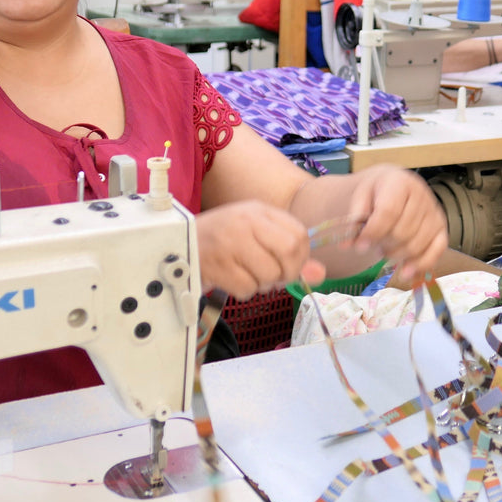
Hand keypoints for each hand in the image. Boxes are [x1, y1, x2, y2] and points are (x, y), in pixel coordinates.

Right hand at [196, 201, 325, 300]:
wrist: (180, 243)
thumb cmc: (225, 240)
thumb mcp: (259, 237)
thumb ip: (293, 254)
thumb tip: (320, 273)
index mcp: (259, 211)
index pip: (299, 234)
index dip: (301, 257)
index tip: (289, 265)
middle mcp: (246, 222)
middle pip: (289, 252)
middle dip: (287, 272)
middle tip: (274, 277)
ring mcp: (230, 242)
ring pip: (269, 274)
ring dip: (263, 284)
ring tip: (249, 275)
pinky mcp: (217, 264)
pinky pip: (247, 288)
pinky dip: (245, 291)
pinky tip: (233, 279)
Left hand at [347, 166, 447, 286]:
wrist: (394, 185)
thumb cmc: (376, 192)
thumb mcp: (360, 197)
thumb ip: (354, 219)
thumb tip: (346, 244)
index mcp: (400, 182)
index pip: (388, 212)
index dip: (373, 232)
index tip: (359, 246)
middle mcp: (422, 195)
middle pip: (402, 232)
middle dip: (384, 244)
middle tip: (373, 245)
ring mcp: (435, 212)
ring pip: (416, 245)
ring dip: (396, 255)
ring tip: (384, 249)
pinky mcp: (442, 228)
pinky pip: (436, 251)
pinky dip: (420, 265)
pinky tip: (405, 272)